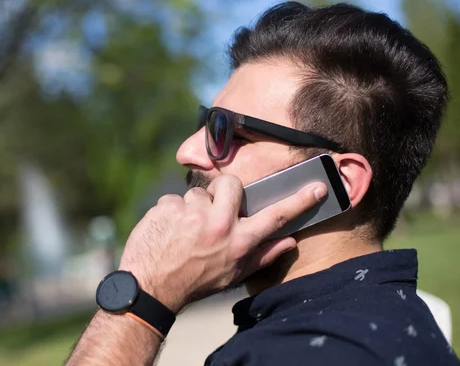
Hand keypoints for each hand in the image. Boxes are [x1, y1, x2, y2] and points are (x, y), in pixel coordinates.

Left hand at [118, 174, 326, 312]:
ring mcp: (192, 213)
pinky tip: (167, 231)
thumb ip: (262, 255)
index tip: (318, 187)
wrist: (150, 286)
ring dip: (192, 208)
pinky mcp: (168, 207)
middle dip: (224, 191)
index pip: (275, 216)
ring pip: (197, 193)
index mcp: (239, 241)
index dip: (298, 201)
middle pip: (231, 184)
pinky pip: (173, 199)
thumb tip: (290, 242)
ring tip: (185, 231)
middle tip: (214, 208)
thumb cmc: (196, 281)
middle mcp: (219, 224)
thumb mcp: (233, 274)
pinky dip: (170, 213)